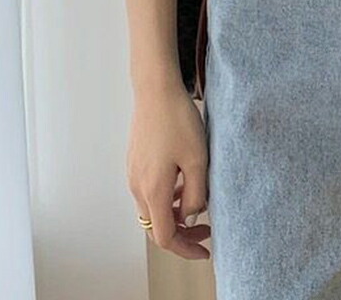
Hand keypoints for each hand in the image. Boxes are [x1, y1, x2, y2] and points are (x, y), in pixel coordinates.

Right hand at [127, 79, 210, 259]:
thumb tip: (192, 216)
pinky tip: (183, 184)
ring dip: (174, 215)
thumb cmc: (178, 121)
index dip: (186, 249)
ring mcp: (133, 174)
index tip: (205, 250)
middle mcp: (137, 186)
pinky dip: (166, 198)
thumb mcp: (198, 159)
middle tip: (207, 230)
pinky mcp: (135, 162)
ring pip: (152, 210)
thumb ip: (196, 194)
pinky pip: (148, 192)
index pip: (165, 237)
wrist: (156, 90)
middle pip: (156, 227)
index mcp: (153, 190)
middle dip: (182, 234)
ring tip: (198, 203)